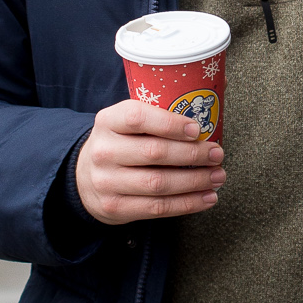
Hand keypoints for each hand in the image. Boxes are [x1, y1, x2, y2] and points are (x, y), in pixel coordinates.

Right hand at [75, 99, 225, 224]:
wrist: (85, 178)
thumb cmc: (120, 144)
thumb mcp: (125, 122)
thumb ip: (159, 112)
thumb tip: (215, 95)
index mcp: (108, 121)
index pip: (137, 117)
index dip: (169, 123)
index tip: (197, 129)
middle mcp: (104, 151)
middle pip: (154, 152)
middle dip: (192, 154)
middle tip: (217, 154)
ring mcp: (107, 182)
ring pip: (158, 183)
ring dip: (195, 181)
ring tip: (217, 176)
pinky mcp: (115, 207)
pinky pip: (157, 207)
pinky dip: (188, 204)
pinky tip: (207, 198)